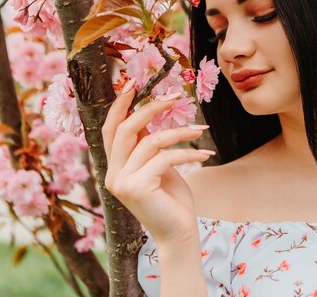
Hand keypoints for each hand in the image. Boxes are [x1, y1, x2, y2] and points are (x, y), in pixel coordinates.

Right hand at [102, 78, 214, 243]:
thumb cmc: (172, 199)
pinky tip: (205, 153)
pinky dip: (188, 152)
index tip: (132, 82)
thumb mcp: (160, 166)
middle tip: (177, 97)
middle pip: (126, 129)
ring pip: (150, 141)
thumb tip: (152, 111)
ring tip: (202, 131)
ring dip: (180, 132)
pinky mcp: (137, 188)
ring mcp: (121, 182)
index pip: (111, 129)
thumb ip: (149, 144)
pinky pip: (164, 158)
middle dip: (152, 108)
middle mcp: (112, 174)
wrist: (179, 233)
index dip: (120, 105)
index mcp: (115, 167)